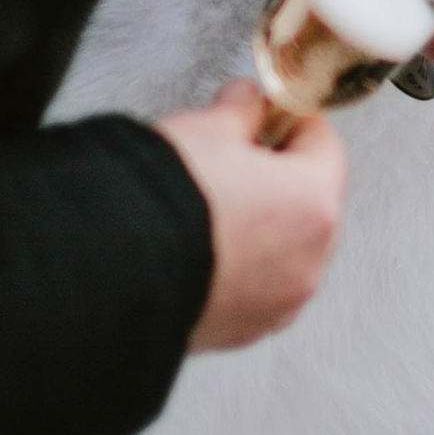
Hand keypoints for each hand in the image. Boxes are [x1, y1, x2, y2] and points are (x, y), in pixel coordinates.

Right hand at [161, 83, 346, 350]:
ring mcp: (278, 303)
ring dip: (259, 228)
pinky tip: (199, 249)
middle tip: (233, 158)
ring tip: (209, 207)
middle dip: (276, 177)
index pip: (323, 143)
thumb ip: (239, 110)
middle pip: (309, 201)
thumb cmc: (164, 203)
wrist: (110, 272)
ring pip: (284, 251)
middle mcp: (308, 260)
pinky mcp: (244, 330)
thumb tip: (245, 104)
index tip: (266, 114)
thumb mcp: (205, 129)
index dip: (290, 120)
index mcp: (314, 203)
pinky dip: (238, 269)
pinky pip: (256, 289)